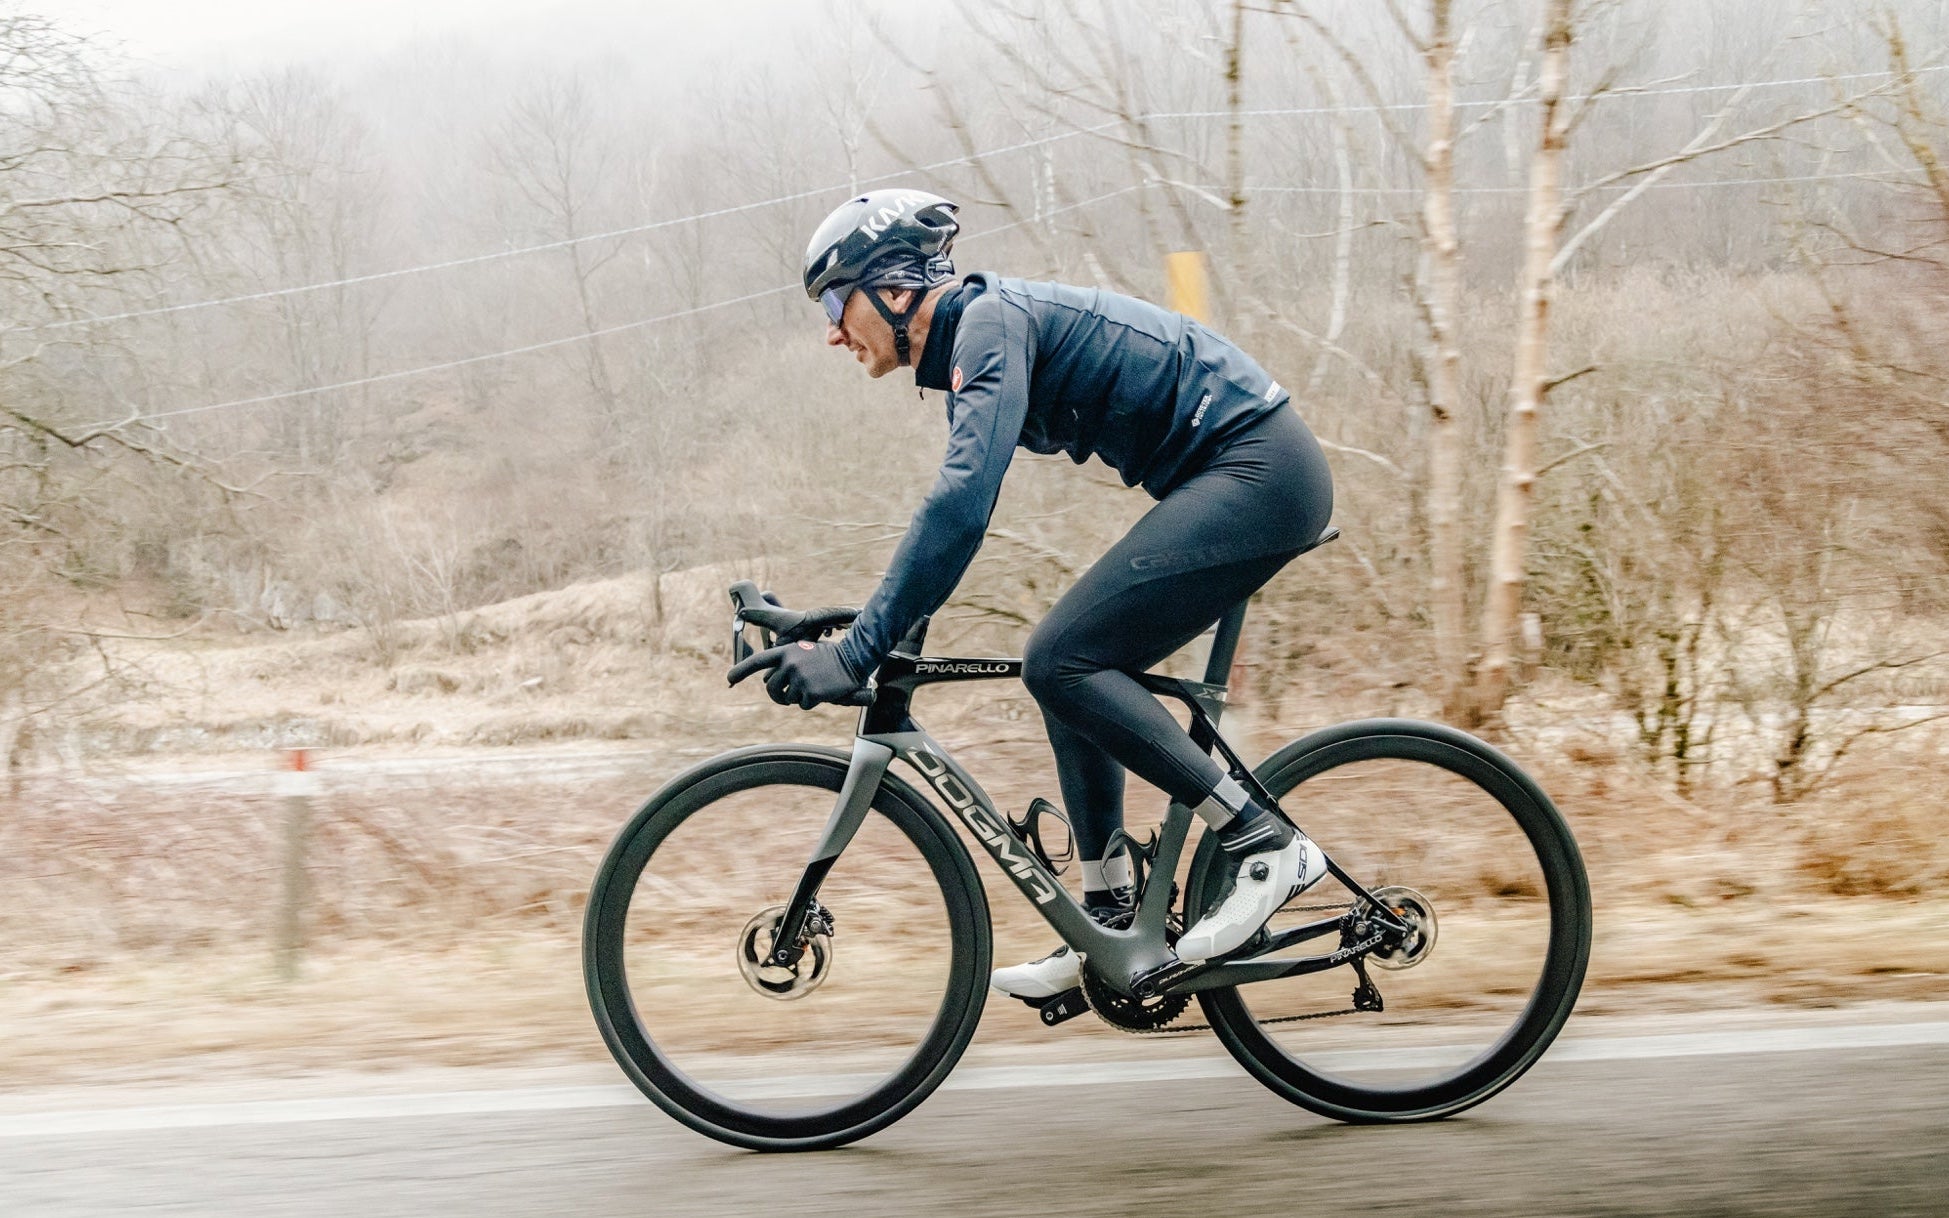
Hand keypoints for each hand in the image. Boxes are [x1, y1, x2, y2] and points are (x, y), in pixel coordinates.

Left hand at [727, 639, 864, 708]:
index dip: (741, 670)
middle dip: (777, 696)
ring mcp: (800, 678)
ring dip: (799, 697)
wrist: (854, 658)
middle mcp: (790, 664)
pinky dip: (812, 702)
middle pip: (771, 689)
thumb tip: (771, 684)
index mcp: (786, 652)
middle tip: (787, 698)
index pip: (758, 661)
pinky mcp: (811, 692)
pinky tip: (823, 690)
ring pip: (788, 699)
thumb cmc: (830, 656)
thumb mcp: (805, 652)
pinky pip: (803, 705)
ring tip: (814, 685)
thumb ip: (787, 663)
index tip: (729, 679)